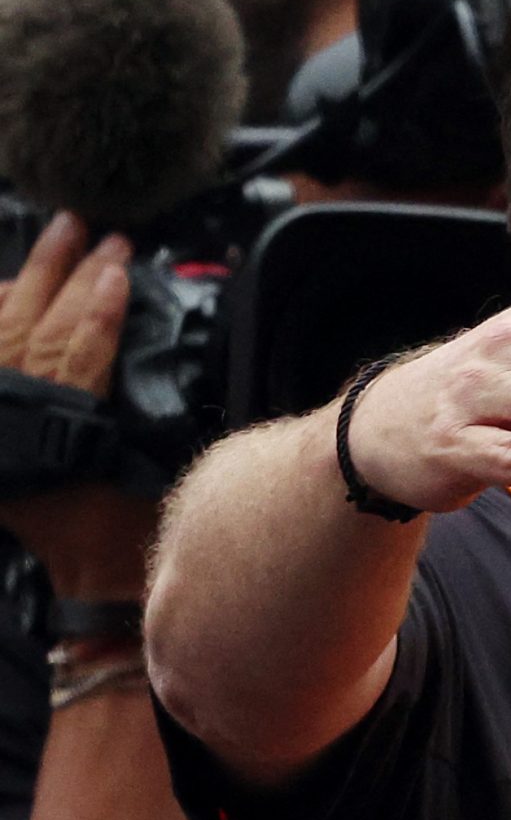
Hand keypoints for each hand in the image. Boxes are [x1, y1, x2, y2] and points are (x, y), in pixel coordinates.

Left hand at [0, 212, 155, 599]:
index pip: (77, 351)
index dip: (99, 307)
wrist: (79, 586)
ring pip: (3, 331)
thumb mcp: (150, 492)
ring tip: (53, 239)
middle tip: (90, 234)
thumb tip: (183, 372)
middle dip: (65, 276)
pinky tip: (6, 288)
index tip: (118, 267)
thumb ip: (155, 436)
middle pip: (36, 329)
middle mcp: (14, 418)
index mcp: (57, 434)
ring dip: (29, 281)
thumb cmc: (117, 545)